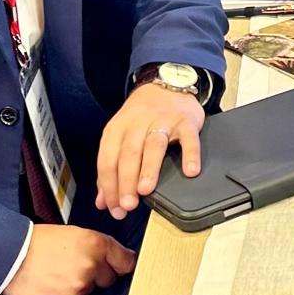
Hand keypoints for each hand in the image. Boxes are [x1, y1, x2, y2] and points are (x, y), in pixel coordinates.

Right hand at [2, 225, 135, 294]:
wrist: (8, 256)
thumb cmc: (39, 242)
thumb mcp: (74, 233)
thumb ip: (99, 246)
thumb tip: (122, 257)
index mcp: (95, 245)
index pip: (126, 262)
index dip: (122, 265)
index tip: (120, 266)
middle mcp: (91, 267)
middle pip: (109, 279)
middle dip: (98, 275)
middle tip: (75, 267)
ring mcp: (79, 288)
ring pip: (90, 291)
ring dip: (80, 286)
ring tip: (58, 274)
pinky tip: (50, 285)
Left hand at [96, 83, 205, 218]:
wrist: (166, 86)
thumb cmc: (142, 118)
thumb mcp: (121, 137)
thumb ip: (111, 170)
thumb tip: (103, 202)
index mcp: (117, 129)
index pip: (108, 160)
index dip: (109, 186)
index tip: (114, 208)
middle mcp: (137, 124)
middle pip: (128, 154)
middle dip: (126, 181)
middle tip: (128, 205)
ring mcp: (162, 121)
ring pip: (153, 145)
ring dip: (148, 169)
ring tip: (146, 190)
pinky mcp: (185, 121)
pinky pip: (188, 138)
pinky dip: (189, 154)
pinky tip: (190, 171)